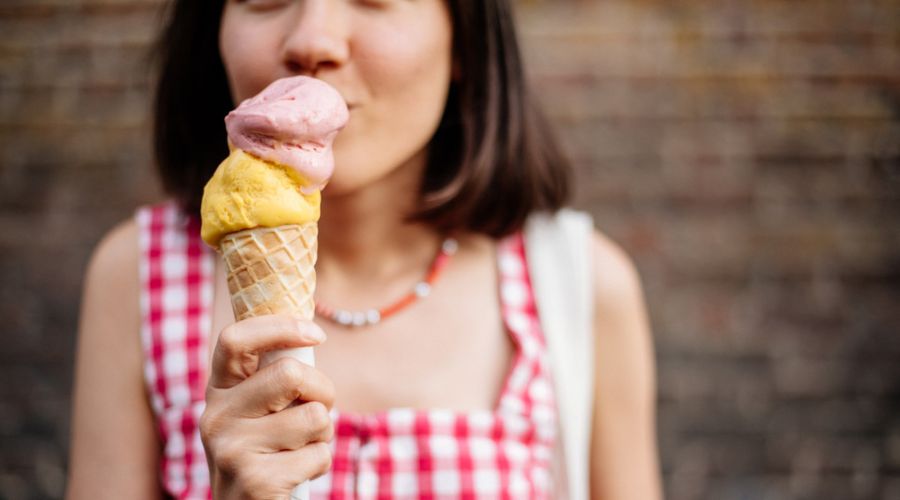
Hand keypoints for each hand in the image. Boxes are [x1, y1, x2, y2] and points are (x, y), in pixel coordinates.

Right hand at [200, 315, 333, 498]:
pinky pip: (318, 454)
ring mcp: (231, 449)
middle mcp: (215, 416)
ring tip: (301, 448)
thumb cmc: (266, 452)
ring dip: (323, 434)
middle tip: (320, 409)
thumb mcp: (258, 411)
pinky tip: (296, 474)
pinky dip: (319, 464)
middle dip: (323, 390)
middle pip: (290, 374)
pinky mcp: (255, 480)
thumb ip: (274, 376)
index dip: (280, 327)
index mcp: (218, 391)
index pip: (234, 340)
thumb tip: (308, 333)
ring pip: (313, 416)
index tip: (317, 334)